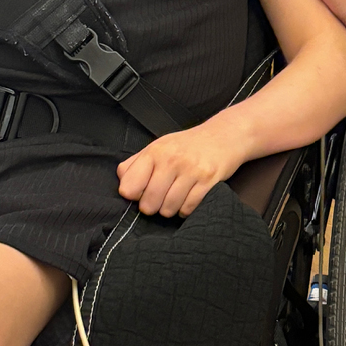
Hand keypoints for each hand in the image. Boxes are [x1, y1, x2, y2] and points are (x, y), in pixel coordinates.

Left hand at [116, 118, 247, 216]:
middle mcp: (171, 160)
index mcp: (155, 152)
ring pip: (168, 210)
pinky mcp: (209, 182)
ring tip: (178, 195)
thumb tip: (122, 184)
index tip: (142, 192)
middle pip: (149, 204)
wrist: (224, 135)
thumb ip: (136, 164)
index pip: (129, 188)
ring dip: (172, 208)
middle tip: (163, 196)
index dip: (134, 195)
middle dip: (154, 206)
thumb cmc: (188, 145)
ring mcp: (191, 171)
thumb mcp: (159, 146)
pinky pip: (188, 209)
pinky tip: (190, 196)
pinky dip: (187, 209)